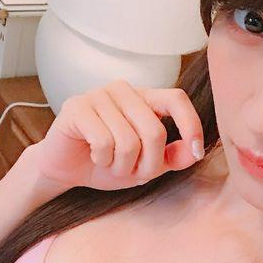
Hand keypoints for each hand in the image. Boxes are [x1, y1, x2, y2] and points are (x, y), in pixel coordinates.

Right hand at [32, 79, 204, 191]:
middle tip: (133, 172)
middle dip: (148, 164)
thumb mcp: (146, 166)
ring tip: (110, 163)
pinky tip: (94, 156)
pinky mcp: (77, 107)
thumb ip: (172, 157)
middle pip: (154, 131)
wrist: (65, 169)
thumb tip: (195, 151)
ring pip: (128, 141)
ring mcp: (98, 95)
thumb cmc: (107, 163)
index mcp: (144, 99)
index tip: (197, 151)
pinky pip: (103, 141)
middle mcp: (123, 91)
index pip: (176, 100)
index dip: (191, 125)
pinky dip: (102, 159)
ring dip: (121, 165)